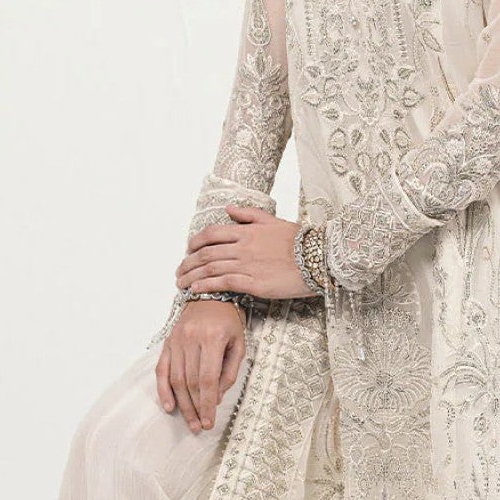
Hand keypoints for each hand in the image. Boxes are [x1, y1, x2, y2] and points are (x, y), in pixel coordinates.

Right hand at [155, 299, 245, 430]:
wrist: (211, 296)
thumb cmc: (229, 321)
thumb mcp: (239, 344)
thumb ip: (229, 372)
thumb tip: (215, 398)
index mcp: (213, 338)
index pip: (207, 379)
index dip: (206, 404)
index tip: (209, 422)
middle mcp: (192, 339)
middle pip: (190, 382)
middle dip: (195, 408)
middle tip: (199, 426)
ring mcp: (177, 340)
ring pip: (176, 379)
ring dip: (182, 404)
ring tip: (189, 421)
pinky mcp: (168, 342)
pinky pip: (162, 369)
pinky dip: (163, 389)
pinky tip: (168, 405)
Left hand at [173, 206, 319, 300]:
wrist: (321, 258)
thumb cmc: (300, 241)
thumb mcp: (274, 221)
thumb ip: (249, 215)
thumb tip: (229, 208)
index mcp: (247, 231)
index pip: (211, 234)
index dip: (194, 242)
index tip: (187, 250)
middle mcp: (243, 247)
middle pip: (206, 253)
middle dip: (187, 263)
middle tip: (179, 272)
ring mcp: (248, 265)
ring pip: (211, 269)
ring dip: (192, 276)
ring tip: (181, 284)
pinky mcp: (255, 283)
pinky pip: (224, 284)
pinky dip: (206, 286)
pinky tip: (196, 290)